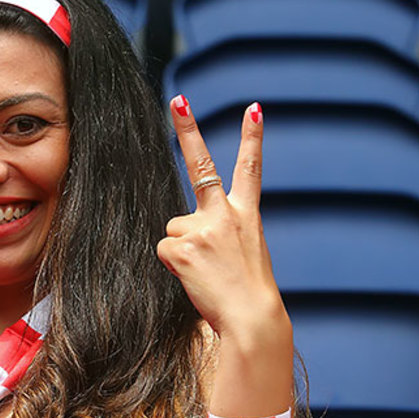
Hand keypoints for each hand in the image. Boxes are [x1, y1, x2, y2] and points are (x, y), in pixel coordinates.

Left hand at [157, 95, 285, 340]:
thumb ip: (219, 234)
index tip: (254, 109)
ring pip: (173, 229)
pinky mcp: (182, 247)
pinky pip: (164, 250)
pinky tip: (193, 277)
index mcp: (246, 215)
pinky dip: (173, 265)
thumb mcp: (242, 255)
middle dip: (188, 129)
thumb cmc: (246, 294)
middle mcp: (225, 214)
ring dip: (181, 250)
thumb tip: (183, 236)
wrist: (250, 317)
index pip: (250, 170)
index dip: (252, 138)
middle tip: (178, 100)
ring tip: (204, 272)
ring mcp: (202, 228)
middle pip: (202, 165)